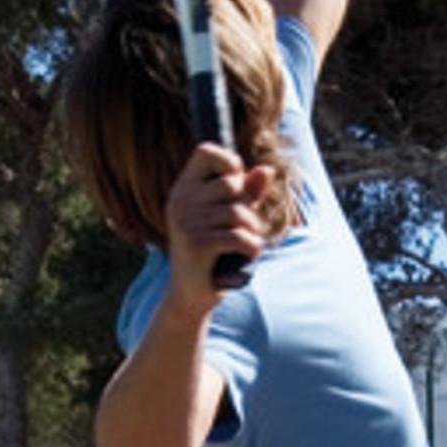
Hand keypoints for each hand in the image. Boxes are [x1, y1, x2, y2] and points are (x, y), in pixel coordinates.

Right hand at [163, 139, 287, 282]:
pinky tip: (246, 257)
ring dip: (253, 232)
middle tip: (246, 228)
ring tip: (247, 245)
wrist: (191, 295)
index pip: (205, 151)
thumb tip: (266, 170)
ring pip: (239, 214)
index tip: (236, 185)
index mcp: (184, 189)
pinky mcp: (196, 245)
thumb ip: (247, 193)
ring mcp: (185, 223)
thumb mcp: (231, 218)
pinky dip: (252, 249)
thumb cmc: (214, 252)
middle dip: (248, 207)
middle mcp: (180, 202)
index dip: (229, 161)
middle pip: (231, 184)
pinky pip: (240, 237)